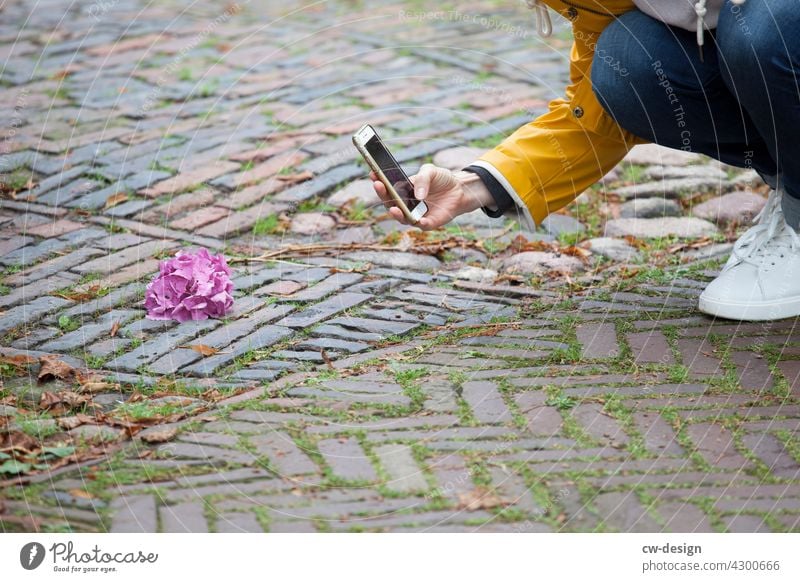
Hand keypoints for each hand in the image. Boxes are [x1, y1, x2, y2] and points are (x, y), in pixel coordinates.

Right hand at [370, 163, 496, 230]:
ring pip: (402, 217)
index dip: (379, 181)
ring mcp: (416, 215)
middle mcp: (406, 204)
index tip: (372, 173)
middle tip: (378, 184)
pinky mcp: (428, 223)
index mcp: (403, 191)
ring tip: (393, 208)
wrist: (460, 189)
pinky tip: (417, 218)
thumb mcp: (430, 171)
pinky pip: (421, 225)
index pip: (387, 187)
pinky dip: (418, 222)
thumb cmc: (442, 180)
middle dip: (383, 195)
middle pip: (390, 203)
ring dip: (396, 213)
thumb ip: (422, 179)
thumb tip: (417, 195)